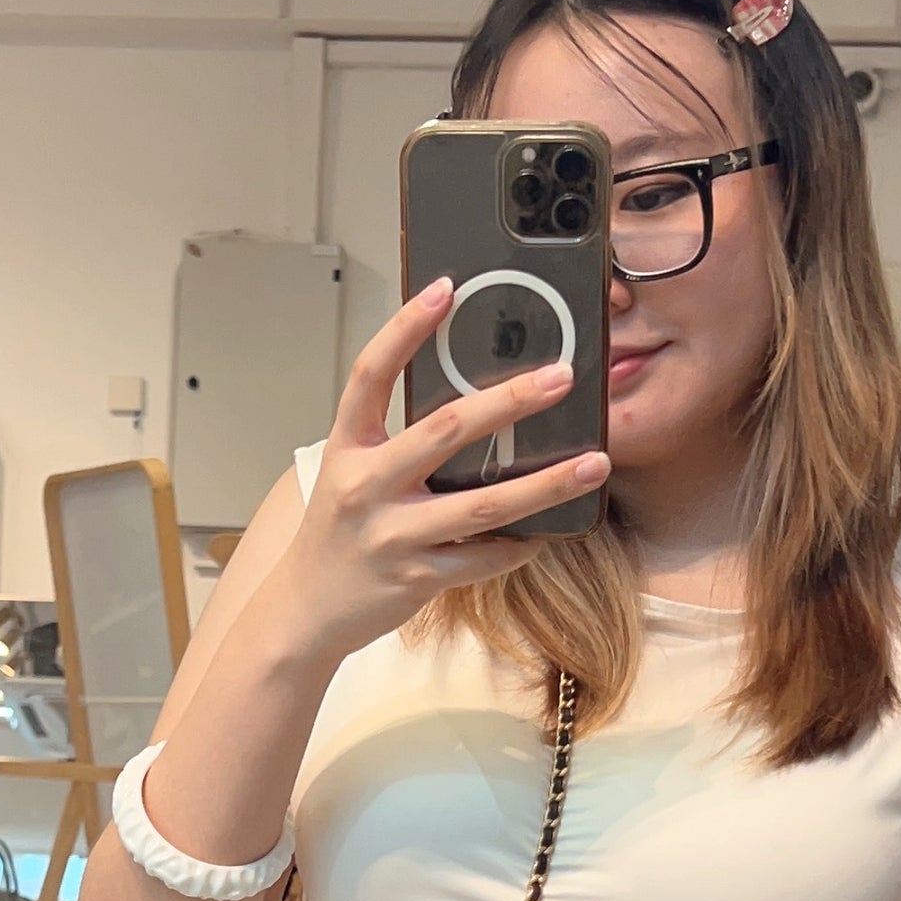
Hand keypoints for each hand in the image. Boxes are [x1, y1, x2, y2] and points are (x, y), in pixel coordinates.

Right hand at [263, 284, 610, 670]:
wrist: (305, 609)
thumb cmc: (339, 534)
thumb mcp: (352, 474)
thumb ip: (397, 441)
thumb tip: (472, 404)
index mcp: (348, 447)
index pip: (372, 374)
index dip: (406, 329)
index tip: (446, 290)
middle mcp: (366, 485)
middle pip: (446, 430)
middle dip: (511, 400)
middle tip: (561, 377)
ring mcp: (391, 534)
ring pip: (483, 505)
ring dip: (546, 483)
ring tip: (594, 463)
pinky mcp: (416, 577)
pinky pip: (483, 558)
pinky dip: (520, 546)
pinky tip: (550, 531)